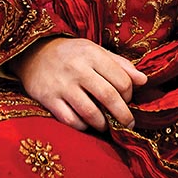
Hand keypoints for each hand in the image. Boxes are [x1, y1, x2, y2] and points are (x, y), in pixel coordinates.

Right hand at [12, 37, 147, 131]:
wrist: (33, 52)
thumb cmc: (71, 53)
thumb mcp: (95, 51)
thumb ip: (120, 65)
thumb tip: (144, 81)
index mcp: (92, 54)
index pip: (121, 80)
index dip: (129, 95)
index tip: (128, 100)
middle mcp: (78, 69)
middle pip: (108, 97)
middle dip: (123, 115)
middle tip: (128, 123)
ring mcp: (62, 85)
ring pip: (90, 112)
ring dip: (103, 123)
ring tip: (106, 125)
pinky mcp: (48, 99)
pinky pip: (70, 120)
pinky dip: (82, 126)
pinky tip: (86, 124)